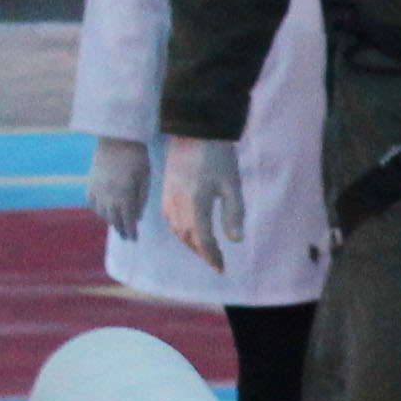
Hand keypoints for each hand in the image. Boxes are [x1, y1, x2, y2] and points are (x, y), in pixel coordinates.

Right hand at [85, 135, 151, 230]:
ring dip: (109, 220)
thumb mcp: (145, 177)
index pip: (127, 219)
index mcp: (124, 193)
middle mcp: (108, 194)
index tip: (134, 239)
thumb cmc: (136, 156)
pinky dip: (97, 209)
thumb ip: (141, 198)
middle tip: (126, 237)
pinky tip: (103, 211)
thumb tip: (137, 217)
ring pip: (101, 212)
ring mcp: (97, 188)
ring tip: (117, 224)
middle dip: (121, 229)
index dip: (131, 231)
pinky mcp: (90, 182)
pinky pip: (91, 202)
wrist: (116, 137)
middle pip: (113, 219)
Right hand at [159, 135, 241, 266]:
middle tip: (216, 261)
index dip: (212, 256)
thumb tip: (234, 241)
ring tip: (204, 250)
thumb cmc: (219, 157)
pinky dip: (180, 230)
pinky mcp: (165, 191)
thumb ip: (234, 213)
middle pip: (188, 238)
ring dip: (190, 243)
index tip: (221, 268)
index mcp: (195, 203)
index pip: (203, 239)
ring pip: (177, 230)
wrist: (196, 131)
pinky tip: (190, 231)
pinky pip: (170, 219)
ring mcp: (168, 197)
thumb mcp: (232, 185)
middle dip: (202, 252)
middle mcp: (178, 204)